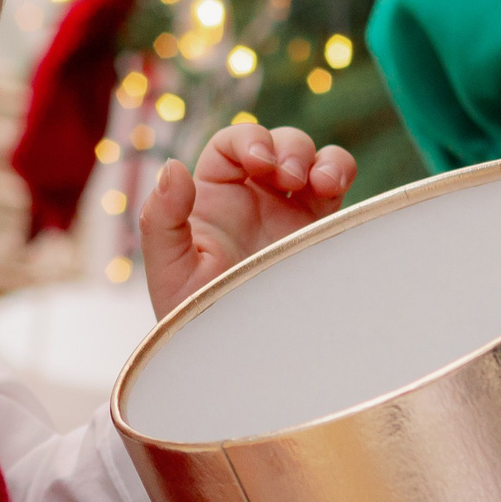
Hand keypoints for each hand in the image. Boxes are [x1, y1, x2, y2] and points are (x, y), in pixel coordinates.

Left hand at [140, 124, 353, 318]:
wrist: (240, 360)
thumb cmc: (196, 318)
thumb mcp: (170, 271)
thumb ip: (161, 218)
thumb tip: (172, 166)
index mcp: (213, 199)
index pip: (230, 147)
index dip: (247, 141)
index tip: (258, 163)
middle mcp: (253, 199)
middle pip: (276, 144)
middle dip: (286, 148)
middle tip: (288, 176)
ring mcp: (291, 212)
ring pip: (311, 159)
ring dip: (317, 158)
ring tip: (318, 182)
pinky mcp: (321, 230)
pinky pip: (336, 185)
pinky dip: (339, 171)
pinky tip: (332, 185)